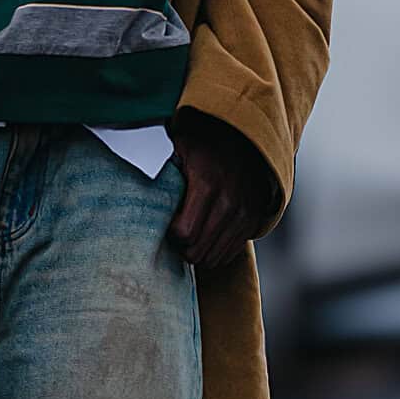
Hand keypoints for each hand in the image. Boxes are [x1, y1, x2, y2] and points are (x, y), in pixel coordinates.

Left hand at [167, 110, 282, 271]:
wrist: (247, 140)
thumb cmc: (208, 145)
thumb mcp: (182, 148)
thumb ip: (166, 172)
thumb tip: (145, 194)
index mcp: (206, 184)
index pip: (184, 232)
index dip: (171, 234)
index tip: (168, 225)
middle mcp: (229, 203)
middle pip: (197, 251)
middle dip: (182, 247)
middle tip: (176, 235)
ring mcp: (244, 215)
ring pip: (213, 258)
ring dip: (198, 252)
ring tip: (192, 236)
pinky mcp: (254, 222)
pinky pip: (230, 253)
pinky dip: (216, 251)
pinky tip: (208, 237)